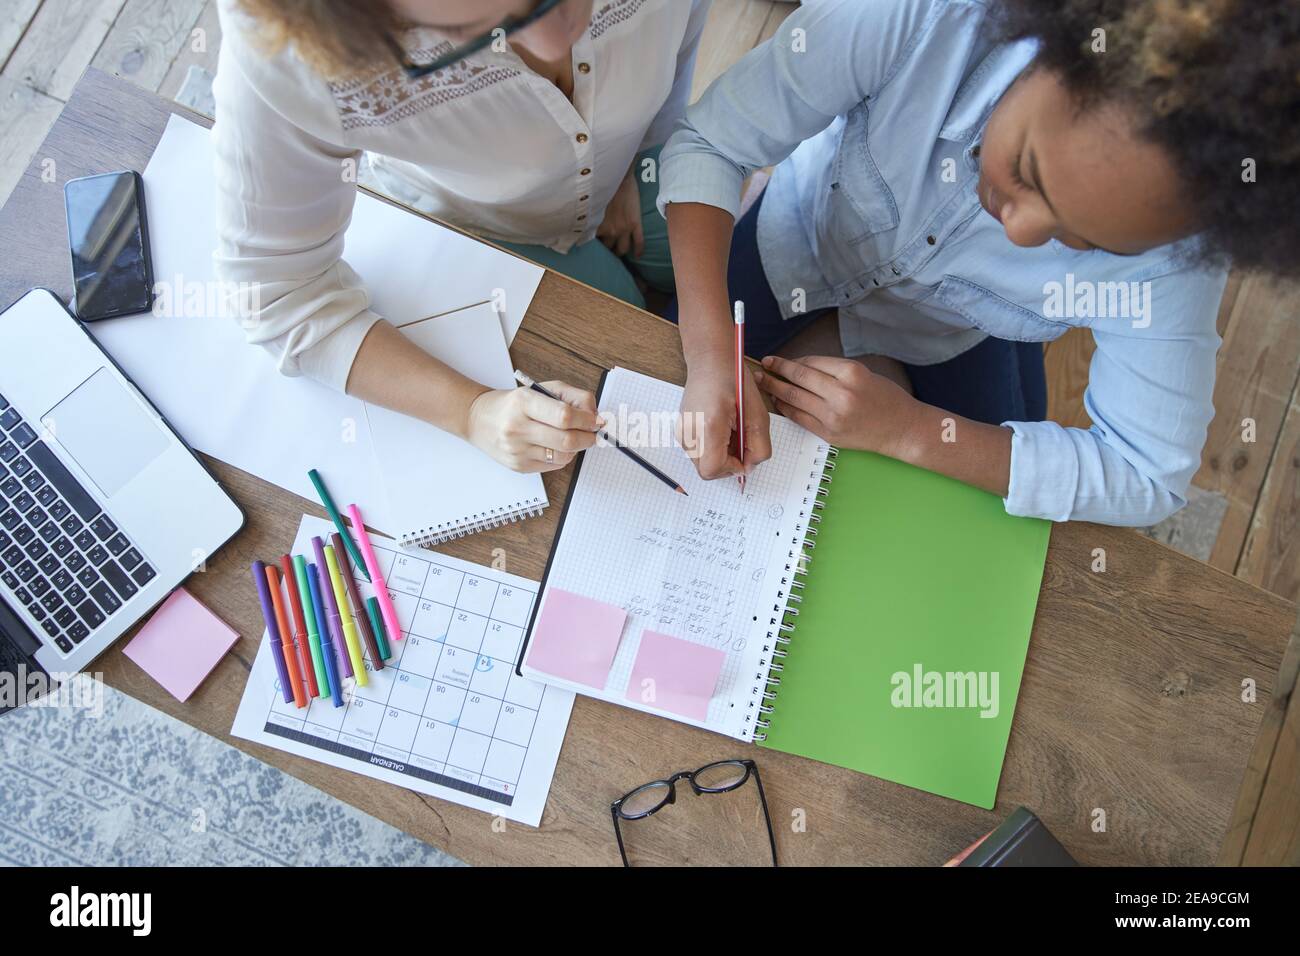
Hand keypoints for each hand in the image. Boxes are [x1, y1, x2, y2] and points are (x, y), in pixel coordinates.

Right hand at [465, 381, 600, 472]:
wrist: (479, 419)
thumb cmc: (514, 403)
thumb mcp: (542, 389)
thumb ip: (573, 397)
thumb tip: (597, 417)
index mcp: (523, 402)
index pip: (565, 416)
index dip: (587, 420)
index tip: (596, 420)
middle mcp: (517, 428)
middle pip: (567, 440)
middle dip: (588, 437)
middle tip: (593, 432)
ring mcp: (517, 451)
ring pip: (563, 456)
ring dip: (576, 448)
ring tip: (572, 437)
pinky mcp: (519, 467)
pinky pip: (554, 465)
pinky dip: (563, 456)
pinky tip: (555, 445)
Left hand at [596, 168, 644, 258]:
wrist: (619, 174)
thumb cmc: (602, 186)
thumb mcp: (591, 204)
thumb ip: (587, 216)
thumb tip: (578, 223)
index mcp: (597, 225)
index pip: (592, 243)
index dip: (592, 246)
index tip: (590, 248)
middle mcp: (610, 230)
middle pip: (607, 247)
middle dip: (606, 250)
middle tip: (604, 250)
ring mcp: (624, 228)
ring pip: (622, 249)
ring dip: (619, 252)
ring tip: (617, 252)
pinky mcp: (636, 224)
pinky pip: (639, 242)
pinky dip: (638, 251)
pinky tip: (637, 256)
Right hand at [678, 351, 771, 479]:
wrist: (710, 362)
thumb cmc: (733, 381)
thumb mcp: (757, 415)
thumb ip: (758, 447)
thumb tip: (749, 467)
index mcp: (709, 425)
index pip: (713, 469)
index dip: (732, 469)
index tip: (744, 456)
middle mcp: (689, 431)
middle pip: (706, 470)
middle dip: (727, 463)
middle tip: (740, 441)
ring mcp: (682, 432)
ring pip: (702, 463)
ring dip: (720, 456)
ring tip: (730, 431)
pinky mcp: (681, 431)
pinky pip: (698, 452)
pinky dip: (712, 448)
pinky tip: (721, 428)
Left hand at [754, 355, 918, 456]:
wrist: (902, 429)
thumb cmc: (885, 399)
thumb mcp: (864, 374)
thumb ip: (833, 370)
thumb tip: (799, 367)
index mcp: (851, 373)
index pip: (810, 363)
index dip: (788, 361)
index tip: (776, 359)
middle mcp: (841, 394)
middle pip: (799, 379)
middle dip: (776, 372)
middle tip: (761, 368)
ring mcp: (834, 416)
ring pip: (795, 399)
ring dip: (775, 390)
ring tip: (763, 383)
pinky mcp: (829, 433)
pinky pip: (800, 418)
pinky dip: (786, 408)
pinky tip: (778, 402)